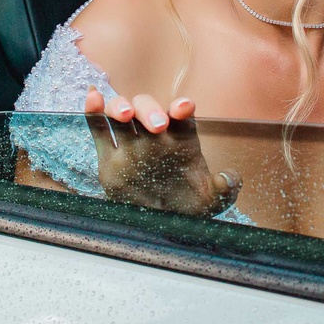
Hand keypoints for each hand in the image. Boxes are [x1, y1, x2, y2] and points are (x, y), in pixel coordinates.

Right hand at [84, 87, 241, 217]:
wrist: (163, 228)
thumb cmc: (190, 210)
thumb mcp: (213, 201)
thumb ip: (224, 189)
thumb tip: (230, 179)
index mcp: (181, 140)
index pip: (181, 116)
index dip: (182, 107)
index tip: (185, 108)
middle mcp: (155, 137)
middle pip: (148, 108)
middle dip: (151, 110)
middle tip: (157, 126)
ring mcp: (131, 144)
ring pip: (122, 113)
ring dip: (122, 106)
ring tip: (126, 115)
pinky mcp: (109, 157)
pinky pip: (98, 129)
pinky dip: (93, 111)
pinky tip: (93, 95)